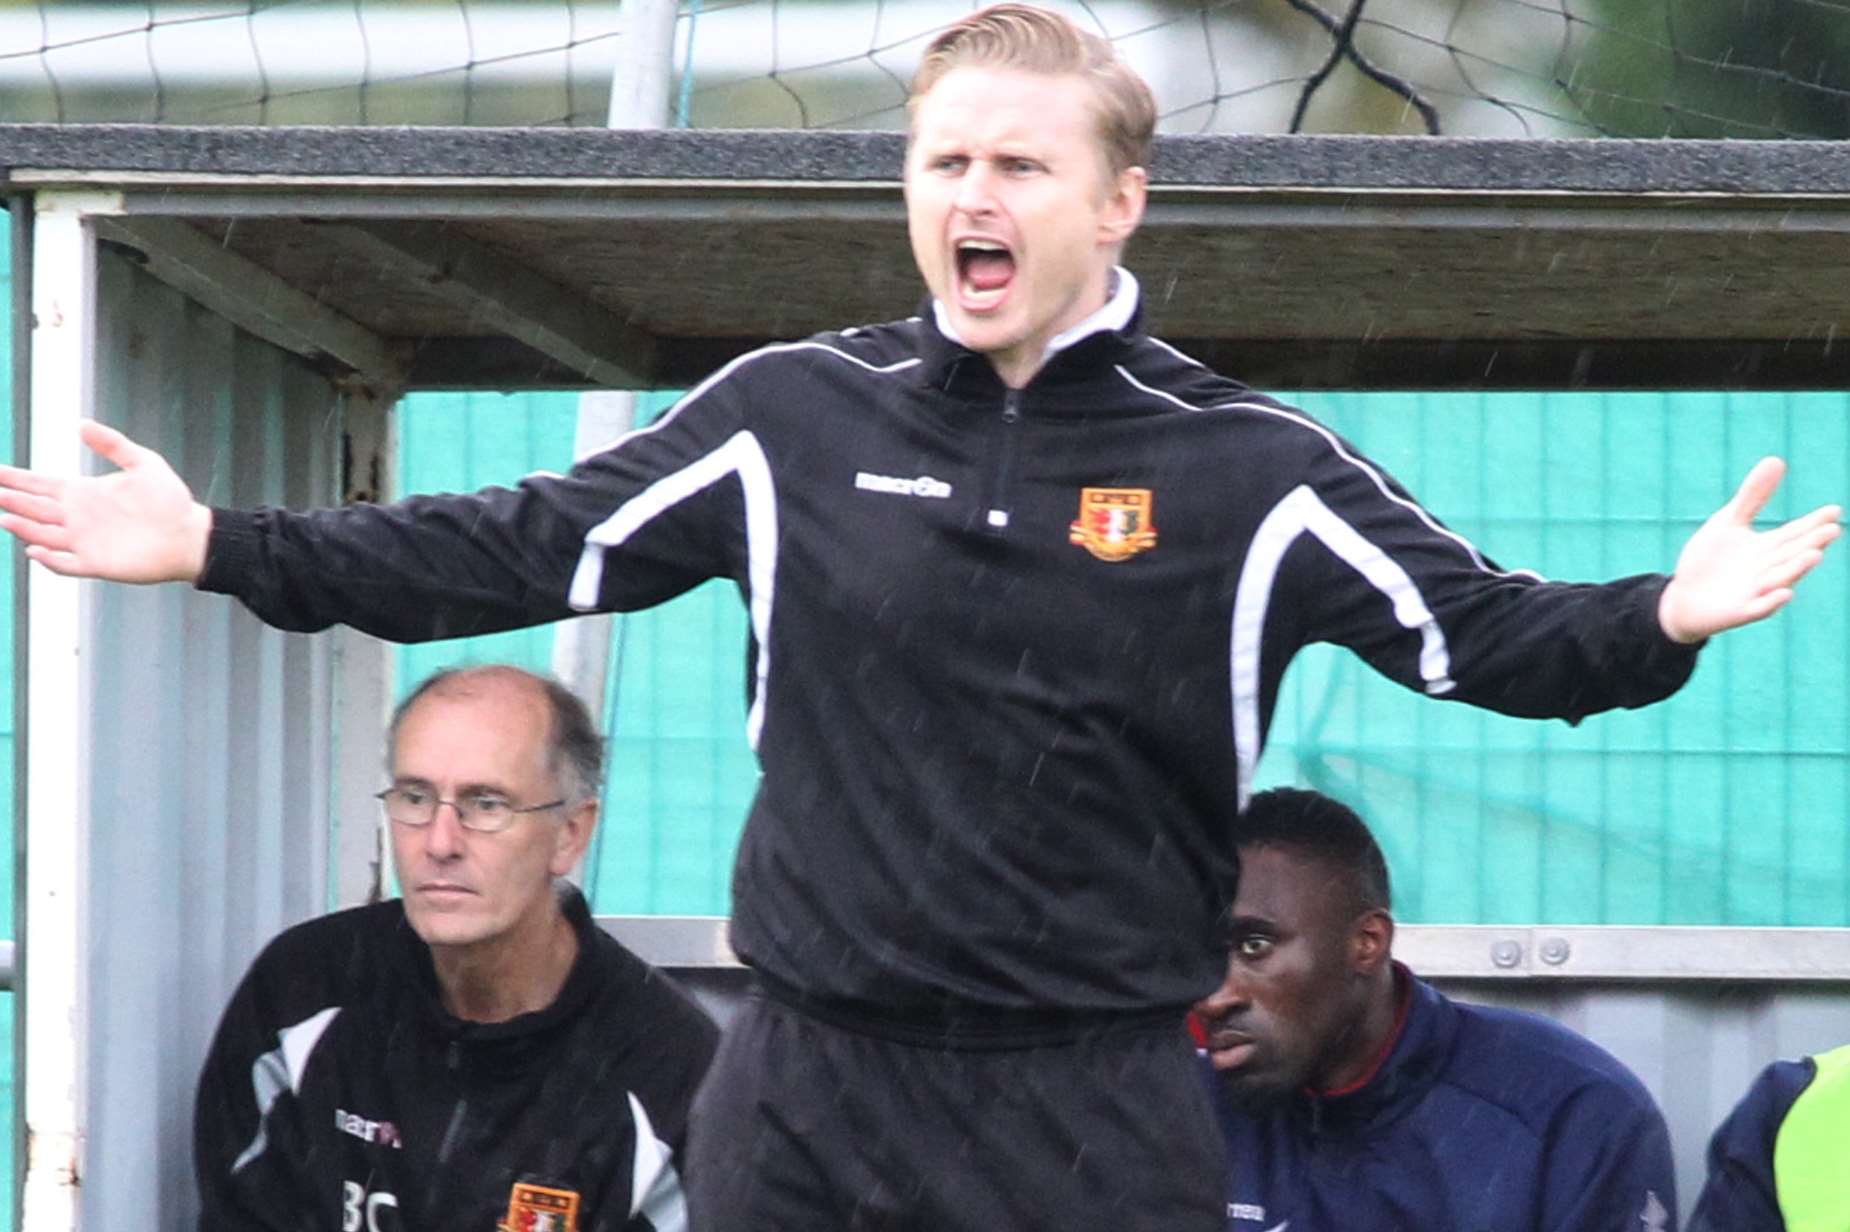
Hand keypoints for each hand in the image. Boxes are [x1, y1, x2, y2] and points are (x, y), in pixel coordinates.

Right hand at [0, 420, 211, 582]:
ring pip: (42, 534)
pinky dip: (49, 559)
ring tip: (4, 517)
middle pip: (32, 508)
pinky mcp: (97, 563)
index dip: (14, 478)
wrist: (190, 535)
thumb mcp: (143, 463)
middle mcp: (77, 517)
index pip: (38, 484)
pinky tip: (34, 550)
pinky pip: (66, 564)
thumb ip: (113, 443)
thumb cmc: (170, 500)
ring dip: (23, 527)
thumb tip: (81, 423)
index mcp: (82, 492)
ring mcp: (84, 541)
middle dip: (9, 499)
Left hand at [1658, 457, 1841, 643]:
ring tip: (1814, 554)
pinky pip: (1760, 607)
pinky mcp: (1741, 611)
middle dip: (1812, 543)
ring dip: (1797, 568)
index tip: (1834, 510)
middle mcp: (1768, 569)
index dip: (1813, 522)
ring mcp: (1756, 591)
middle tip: (1832, 529)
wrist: (1682, 597)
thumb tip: (1776, 459)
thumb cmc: (1708, 559)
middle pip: (1793, 554)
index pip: (1795, 533)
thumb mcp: (1728, 522)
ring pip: (1781, 578)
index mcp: (1767, 548)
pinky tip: (1784, 592)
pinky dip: (1772, 601)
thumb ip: (1752, 496)